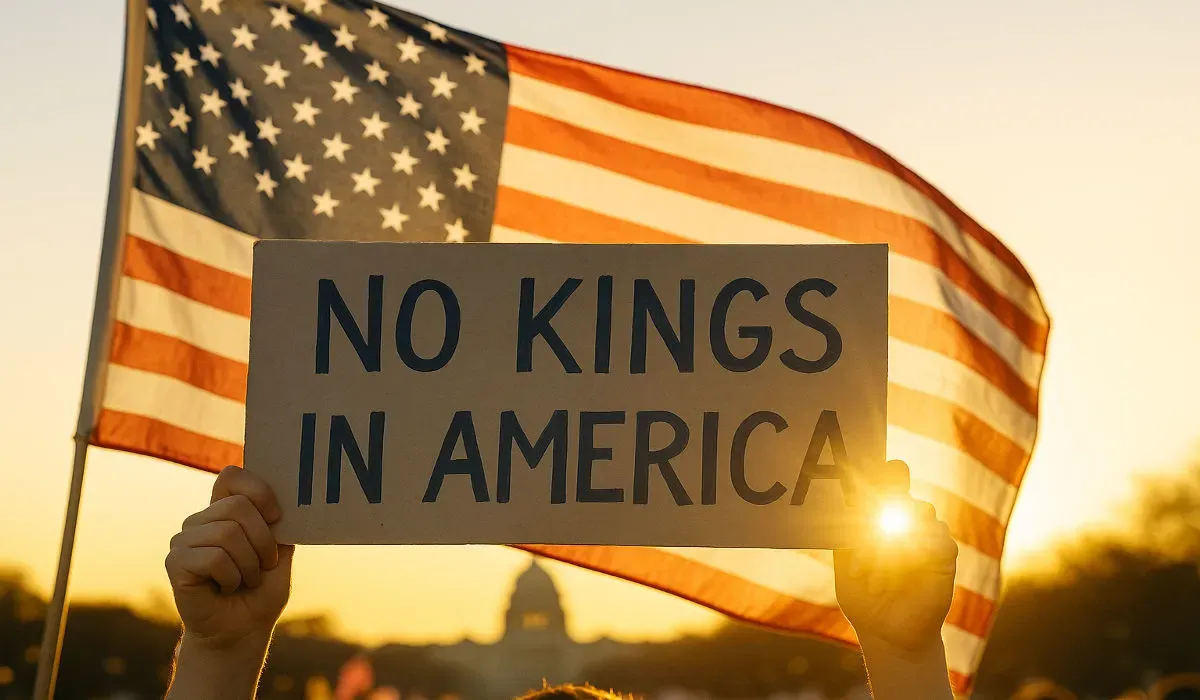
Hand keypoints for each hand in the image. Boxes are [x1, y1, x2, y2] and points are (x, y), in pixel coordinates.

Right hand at [165, 465, 292, 652]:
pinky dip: (231, 577)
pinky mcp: (175, 562)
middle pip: (238, 506)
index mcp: (225, 511)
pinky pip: (214, 557)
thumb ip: (278, 524)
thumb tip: (284, 500)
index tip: (276, 516)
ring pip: (227, 533)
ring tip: (245, 579)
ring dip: (249, 564)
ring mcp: (184, 539)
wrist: (242, 630)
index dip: (258, 490)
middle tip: (264, 565)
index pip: (231, 476)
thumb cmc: (261, 590)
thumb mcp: (281, 552)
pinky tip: (226, 587)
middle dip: (263, 540)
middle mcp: (201, 520)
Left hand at [833, 460, 957, 654]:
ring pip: (922, 511)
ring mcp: (925, 537)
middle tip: (874, 517)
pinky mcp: (944, 556)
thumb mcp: (846, 562)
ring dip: (899, 531)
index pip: (884, 486)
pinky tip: (906, 558)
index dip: (885, 473)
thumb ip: (848, 533)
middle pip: (903, 493)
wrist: (886, 632)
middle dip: (889, 497)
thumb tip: (852, 502)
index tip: (882, 465)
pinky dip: (922, 545)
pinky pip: (941, 539)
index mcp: (877, 519)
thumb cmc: (862, 597)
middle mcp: (902, 522)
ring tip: (879, 563)